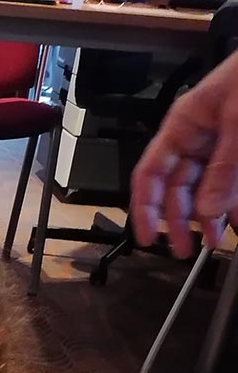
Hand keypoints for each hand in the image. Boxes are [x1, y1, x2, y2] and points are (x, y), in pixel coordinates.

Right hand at [131, 48, 237, 256]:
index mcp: (185, 124)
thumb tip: (207, 210)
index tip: (147, 238)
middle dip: (182, 220)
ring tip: (219, 239)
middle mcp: (199, 137)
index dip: (143, 208)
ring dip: (212, 216)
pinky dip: (235, 203)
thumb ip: (224, 167)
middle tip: (187, 249)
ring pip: (208, 190)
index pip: (150, 173)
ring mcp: (223, 144)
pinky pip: (233, 184)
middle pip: (178, 188)